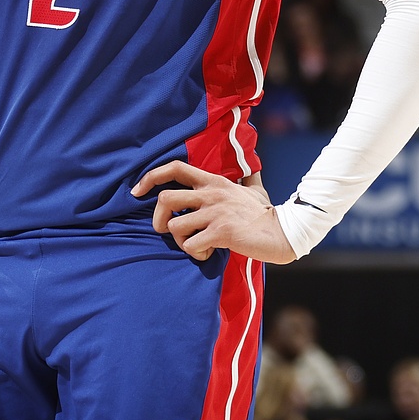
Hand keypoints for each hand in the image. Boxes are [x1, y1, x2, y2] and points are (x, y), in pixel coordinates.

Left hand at [132, 161, 296, 263]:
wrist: (282, 232)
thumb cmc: (264, 213)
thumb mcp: (252, 189)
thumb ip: (246, 177)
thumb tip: (251, 165)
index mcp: (214, 181)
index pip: (175, 167)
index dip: (150, 177)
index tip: (136, 191)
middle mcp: (211, 194)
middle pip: (165, 200)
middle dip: (157, 220)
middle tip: (164, 231)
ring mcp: (215, 213)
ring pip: (175, 227)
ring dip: (180, 242)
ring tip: (196, 246)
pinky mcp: (220, 232)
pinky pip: (191, 246)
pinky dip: (195, 254)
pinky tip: (208, 254)